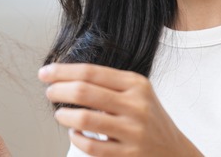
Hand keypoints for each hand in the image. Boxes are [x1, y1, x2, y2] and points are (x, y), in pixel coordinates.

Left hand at [39, 63, 202, 156]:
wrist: (174, 151)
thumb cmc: (149, 119)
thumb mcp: (138, 93)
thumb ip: (109, 84)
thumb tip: (66, 76)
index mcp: (136, 84)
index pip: (91, 72)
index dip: (63, 71)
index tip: (45, 72)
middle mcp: (136, 105)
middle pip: (84, 92)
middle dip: (58, 90)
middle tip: (49, 92)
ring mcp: (132, 131)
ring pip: (84, 119)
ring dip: (64, 116)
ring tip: (60, 114)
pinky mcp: (127, 154)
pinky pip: (90, 145)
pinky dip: (76, 138)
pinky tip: (74, 133)